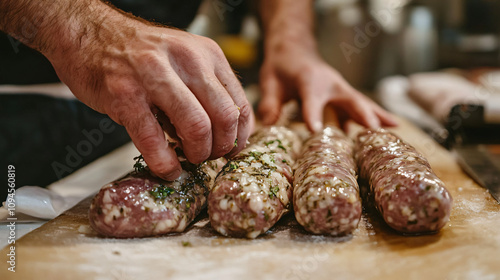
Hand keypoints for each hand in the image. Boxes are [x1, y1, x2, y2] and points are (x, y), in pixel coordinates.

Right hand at [47, 6, 253, 179]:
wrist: (88, 33)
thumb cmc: (138, 54)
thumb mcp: (184, 59)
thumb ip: (206, 89)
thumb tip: (227, 133)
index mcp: (207, 54)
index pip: (240, 103)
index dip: (239, 136)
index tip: (231, 150)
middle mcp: (187, 61)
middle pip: (224, 117)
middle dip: (220, 148)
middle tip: (209, 157)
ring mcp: (155, 76)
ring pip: (197, 128)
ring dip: (196, 155)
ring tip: (188, 160)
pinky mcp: (125, 95)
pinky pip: (154, 140)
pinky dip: (165, 163)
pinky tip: (167, 169)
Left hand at [258, 45, 395, 131]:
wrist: (295, 49)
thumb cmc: (282, 65)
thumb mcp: (270, 81)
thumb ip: (269, 101)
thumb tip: (268, 123)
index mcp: (309, 79)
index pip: (311, 98)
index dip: (312, 113)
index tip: (314, 130)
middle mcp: (330, 83)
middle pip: (350, 98)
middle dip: (362, 113)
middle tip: (373, 128)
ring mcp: (339, 88)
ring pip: (361, 102)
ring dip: (377, 115)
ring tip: (395, 129)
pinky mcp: (342, 94)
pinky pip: (360, 106)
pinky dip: (373, 116)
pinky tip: (385, 130)